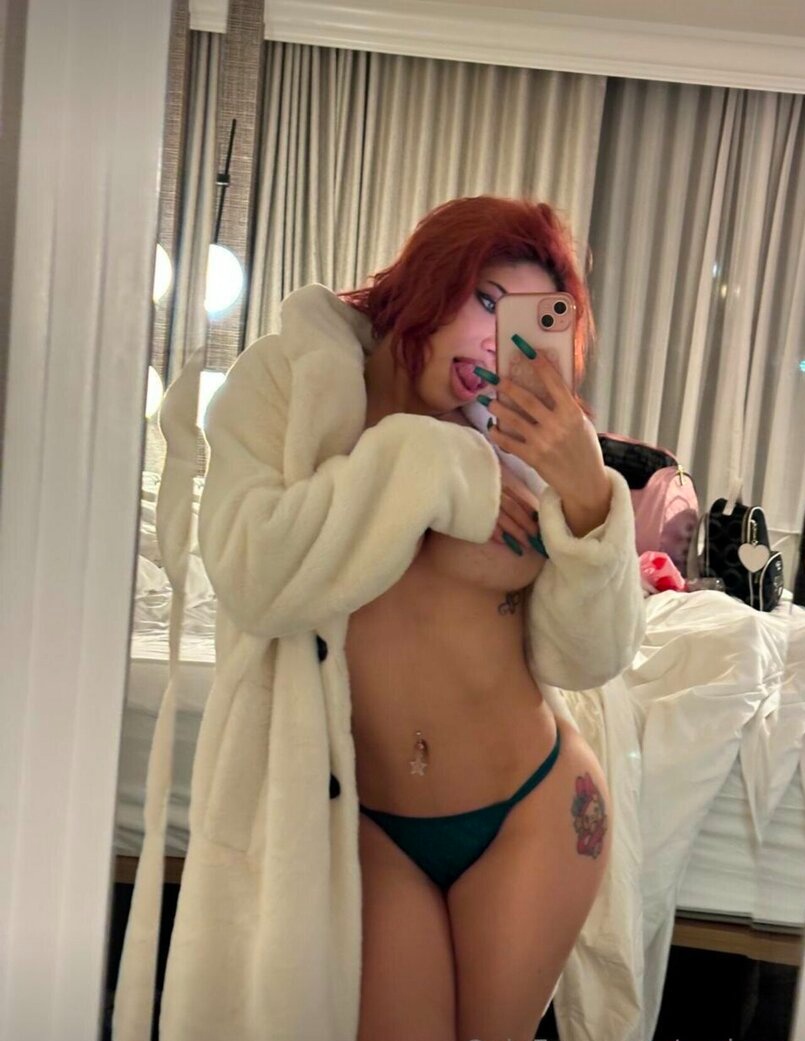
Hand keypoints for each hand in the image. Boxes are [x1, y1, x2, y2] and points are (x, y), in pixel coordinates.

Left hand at [483, 353, 611, 536]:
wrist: (585, 482)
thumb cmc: (584, 449)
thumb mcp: (581, 423)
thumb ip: (565, 406)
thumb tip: (545, 383)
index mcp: (572, 413)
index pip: (553, 382)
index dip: (538, 363)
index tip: (524, 348)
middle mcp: (557, 425)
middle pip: (527, 399)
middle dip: (507, 385)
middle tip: (492, 375)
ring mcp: (543, 442)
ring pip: (513, 419)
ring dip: (497, 408)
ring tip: (486, 400)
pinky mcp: (532, 457)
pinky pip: (508, 442)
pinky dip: (497, 434)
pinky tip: (491, 427)